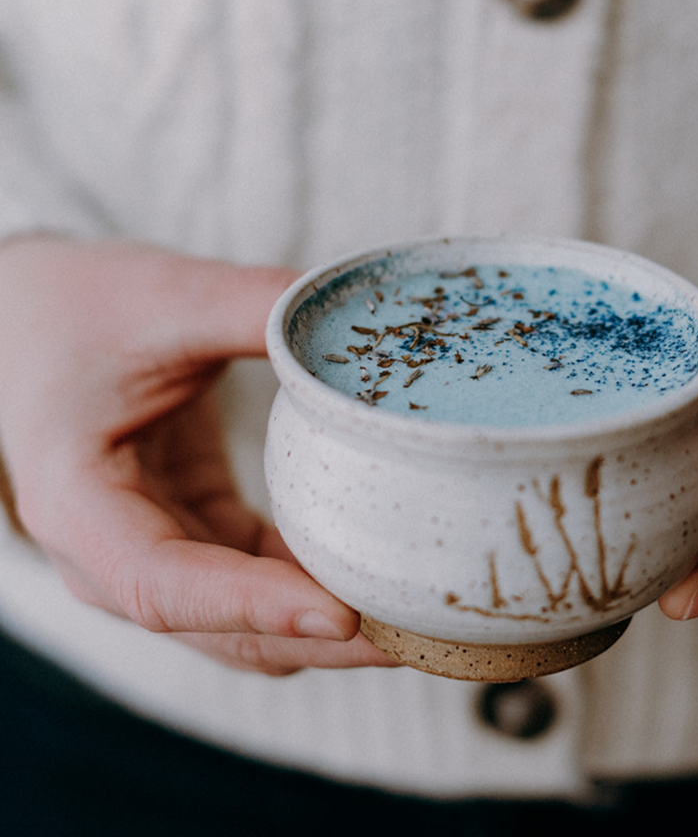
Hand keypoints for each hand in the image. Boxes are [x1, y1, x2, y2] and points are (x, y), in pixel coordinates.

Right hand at [0, 235, 395, 672]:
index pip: (163, 585)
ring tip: (421, 614)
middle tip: (421, 630)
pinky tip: (380, 571)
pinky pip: (261, 582)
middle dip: (321, 639)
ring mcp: (158, 552)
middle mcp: (111, 554)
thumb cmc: (80, 309)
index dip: (253, 606)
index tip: (342, 615)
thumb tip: (364, 317)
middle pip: (222, 628)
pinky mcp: (197, 533)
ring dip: (329, 628)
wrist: (36, 319)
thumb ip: (256, 304)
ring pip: (248, 624)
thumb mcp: (164, 296)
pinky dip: (316, 587)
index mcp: (79, 504)